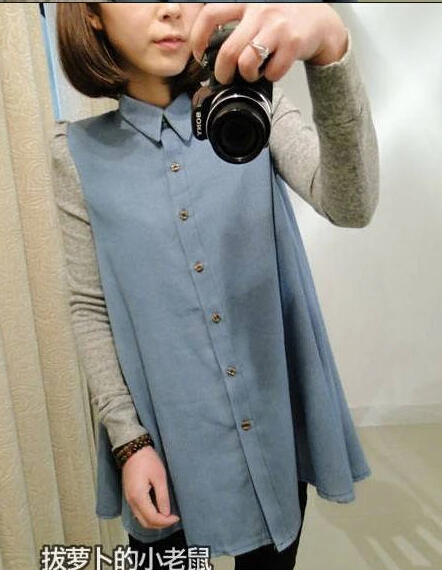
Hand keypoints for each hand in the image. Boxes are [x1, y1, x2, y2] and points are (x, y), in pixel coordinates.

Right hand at [122, 446, 179, 528]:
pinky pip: (138, 513)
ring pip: (141, 519)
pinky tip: (158, 509)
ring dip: (154, 521)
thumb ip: (162, 497)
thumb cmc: (147, 460)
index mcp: (138, 497)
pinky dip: (148, 516)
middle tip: (173, 518)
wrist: (132, 449)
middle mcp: (131, 502)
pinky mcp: (129, 496)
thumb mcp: (159, 477)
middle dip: (160, 524)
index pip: (152, 518)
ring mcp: (128, 500)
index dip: (165, 521)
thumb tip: (166, 513)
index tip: (176, 517)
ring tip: (167, 515)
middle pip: (145, 523)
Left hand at [190, 3, 347, 84]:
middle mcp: (259, 10)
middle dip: (222, 72)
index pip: (210, 15)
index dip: (199, 39)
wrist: (320, 21)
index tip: (200, 54)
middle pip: (228, 50)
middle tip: (224, 77)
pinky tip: (273, 71)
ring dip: (247, 76)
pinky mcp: (293, 42)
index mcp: (245, 1)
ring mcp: (277, 26)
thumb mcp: (256, 11)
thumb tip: (209, 49)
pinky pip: (273, 72)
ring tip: (251, 74)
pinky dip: (271, 78)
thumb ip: (235, 22)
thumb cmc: (283, 20)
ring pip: (247, 63)